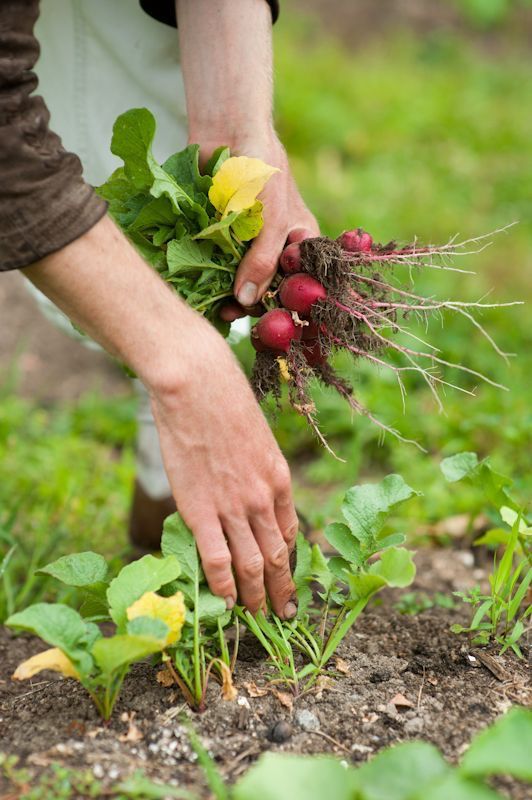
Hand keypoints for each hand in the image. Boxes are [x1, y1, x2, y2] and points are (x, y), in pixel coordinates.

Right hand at [151, 319, 298, 618]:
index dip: (290, 560)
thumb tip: (254, 488)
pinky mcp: (201, 510)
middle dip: (282, 590)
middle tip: (284, 614)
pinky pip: (217, 558)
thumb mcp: (258, 436)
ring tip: (257, 616)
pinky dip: (224, 585)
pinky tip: (225, 603)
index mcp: (280, 479)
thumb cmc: (224, 402)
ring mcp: (234, 507)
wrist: (198, 386)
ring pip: (253, 564)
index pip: (291, 531)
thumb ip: (259, 469)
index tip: (289, 578)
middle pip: (278, 556)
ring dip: (257, 596)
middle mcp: (263, 499)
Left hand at [197, 133, 319, 321]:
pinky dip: (210, 282)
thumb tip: (246, 301)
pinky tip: (203, 295)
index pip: (301, 286)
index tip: (275, 327)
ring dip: (229, 298)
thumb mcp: (271, 221)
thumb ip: (262, 262)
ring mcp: (247, 247)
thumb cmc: (264, 172)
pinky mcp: (220, 242)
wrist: (227, 133)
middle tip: (236, 315)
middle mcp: (275, 249)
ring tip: (219, 308)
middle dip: (254, 306)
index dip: (290, 308)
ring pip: (241, 284)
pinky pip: (217, 269)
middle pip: (268, 290)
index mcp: (300, 245)